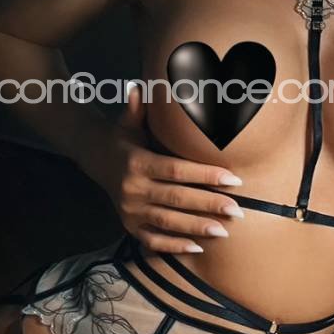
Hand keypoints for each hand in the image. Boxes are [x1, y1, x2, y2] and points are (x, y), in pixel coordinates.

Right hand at [86, 86, 243, 253]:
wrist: (95, 158)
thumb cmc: (125, 137)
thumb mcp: (129, 121)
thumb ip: (139, 108)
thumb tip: (141, 86)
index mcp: (137, 162)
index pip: (177, 171)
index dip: (206, 176)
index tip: (234, 179)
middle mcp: (132, 188)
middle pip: (176, 199)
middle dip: (209, 205)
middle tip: (237, 211)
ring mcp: (129, 210)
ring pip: (167, 222)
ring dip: (196, 227)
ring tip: (224, 230)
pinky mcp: (129, 225)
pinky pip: (152, 239)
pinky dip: (174, 246)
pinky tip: (197, 247)